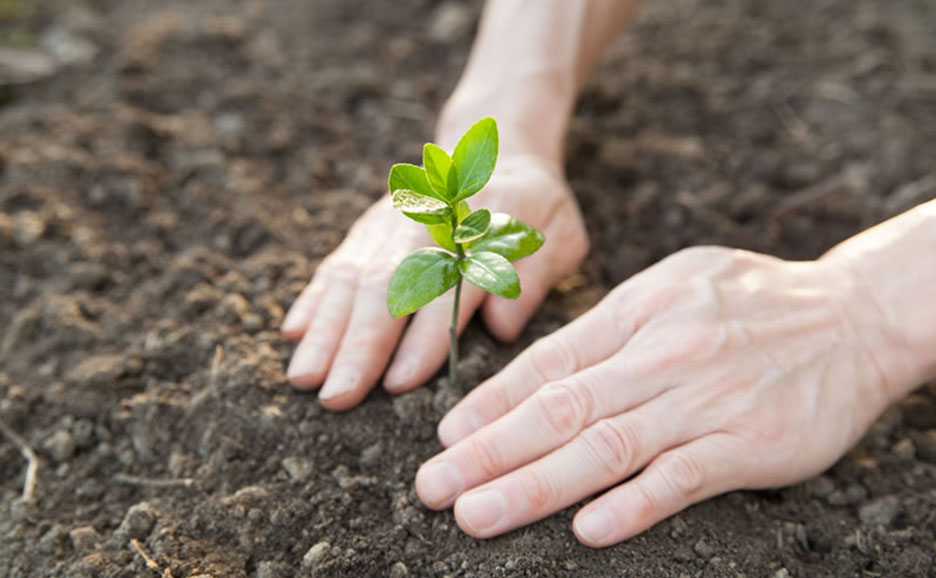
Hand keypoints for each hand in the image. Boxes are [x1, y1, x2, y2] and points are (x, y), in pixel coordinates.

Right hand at [281, 154, 587, 409]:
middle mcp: (429, 224)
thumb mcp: (561, 234)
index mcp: (483, 229)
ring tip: (304, 378)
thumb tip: (502, 328)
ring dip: (326, 330)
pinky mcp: (369, 227)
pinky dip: (314, 298)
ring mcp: (392, 224)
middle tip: (336, 397)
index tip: (399, 383)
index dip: (424, 339)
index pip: (450, 290)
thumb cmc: (535, 209)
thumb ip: (534, 278)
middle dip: (359, 346)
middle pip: (388, 289)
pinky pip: (336, 263)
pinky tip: (294, 334)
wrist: (497, 148)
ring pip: (353, 278)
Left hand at [415, 247, 899, 545]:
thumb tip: (539, 372)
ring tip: (477, 513)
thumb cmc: (752, 301)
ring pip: (605, 447)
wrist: (855, 315)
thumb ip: (609, 328)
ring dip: (534, 485)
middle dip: (488, 452)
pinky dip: (633, 505)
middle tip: (433, 486)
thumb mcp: (673, 287)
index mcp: (638, 313)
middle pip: (560, 409)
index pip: (549, 363)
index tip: (447, 435)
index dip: (491, 402)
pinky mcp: (750, 445)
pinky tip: (587, 530)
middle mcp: (662, 355)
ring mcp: (704, 402)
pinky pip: (681, 478)